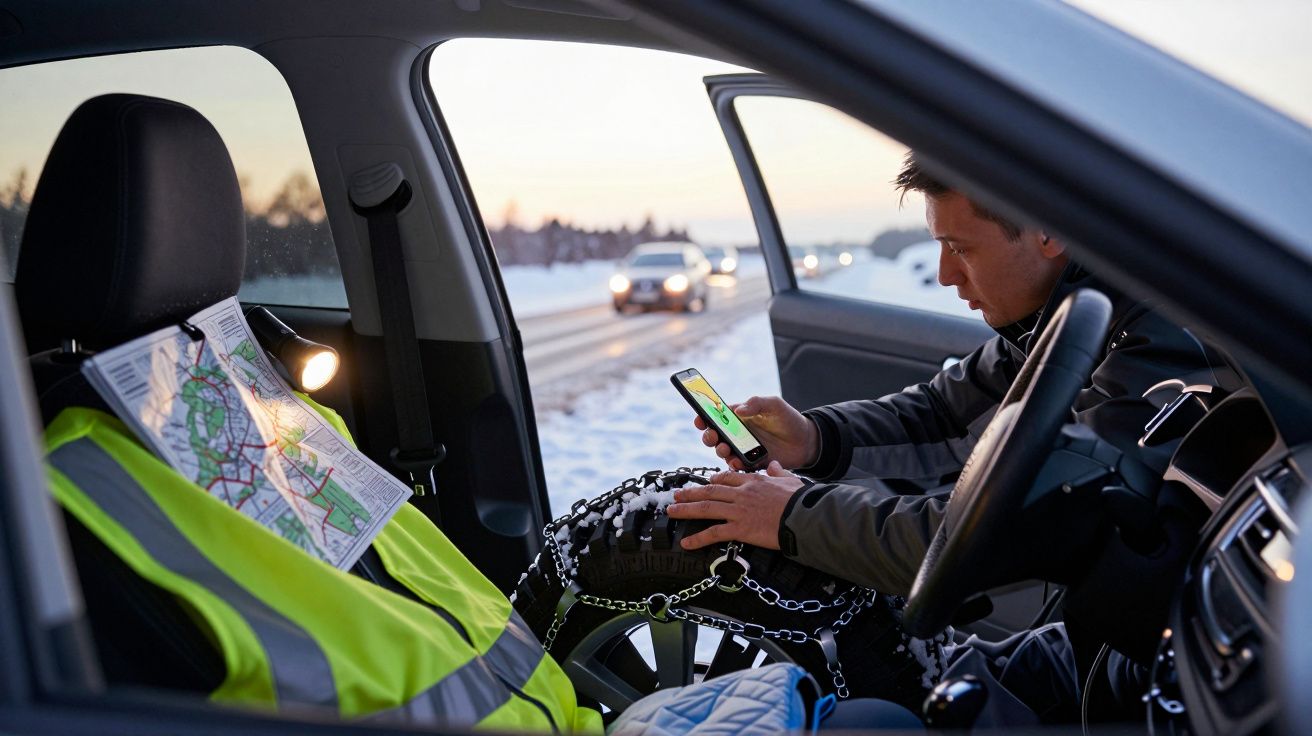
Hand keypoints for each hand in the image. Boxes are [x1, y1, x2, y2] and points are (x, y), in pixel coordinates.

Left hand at [665, 461, 803, 549]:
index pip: (728, 477)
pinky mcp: (740, 528)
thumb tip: (775, 465)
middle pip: (710, 490)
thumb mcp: (792, 481)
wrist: (805, 517)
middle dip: (691, 493)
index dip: (714, 479)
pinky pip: (713, 533)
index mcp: (754, 481)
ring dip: (686, 509)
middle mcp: (742, 493)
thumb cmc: (803, 501)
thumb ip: (780, 473)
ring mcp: (738, 510)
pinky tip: (686, 543)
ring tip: (672, 512)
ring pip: (706, 508)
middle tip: (677, 494)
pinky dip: (698, 538)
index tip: (706, 482)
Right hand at [693, 395, 818, 470]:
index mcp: (738, 417)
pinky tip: (738, 462)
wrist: (805, 441)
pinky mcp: (750, 463)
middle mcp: (736, 434)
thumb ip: (756, 403)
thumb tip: (737, 409)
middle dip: (709, 436)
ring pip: (722, 452)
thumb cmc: (788, 419)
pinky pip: (736, 467)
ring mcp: (742, 449)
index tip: (700, 419)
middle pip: (713, 436)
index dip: (703, 418)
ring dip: (720, 451)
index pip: (715, 417)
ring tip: (726, 449)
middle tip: (714, 436)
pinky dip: (734, 466)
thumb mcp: (774, 404)